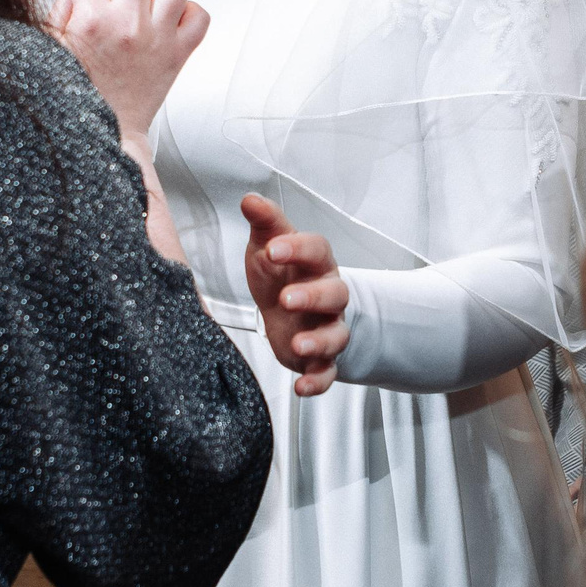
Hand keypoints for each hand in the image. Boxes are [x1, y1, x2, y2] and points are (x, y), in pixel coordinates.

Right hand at [52, 0, 208, 136]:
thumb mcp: (53, 46)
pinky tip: (169, 19)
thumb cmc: (78, 95)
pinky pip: (199, 17)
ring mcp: (158, 39)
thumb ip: (64, 6)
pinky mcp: (178, 54)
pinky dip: (188, 11)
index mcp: (92, 23)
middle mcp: (128, 26)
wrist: (105, 133)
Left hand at [241, 193, 350, 395]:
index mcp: (316, 264)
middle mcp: (329, 295)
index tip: (272, 249)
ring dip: (319, 341)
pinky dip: (318, 382)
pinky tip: (301, 388)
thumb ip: (264, 224)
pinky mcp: (321, 359)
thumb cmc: (280, 275)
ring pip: (336, 335)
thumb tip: (249, 198)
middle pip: (334, 294)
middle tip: (285, 300)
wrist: (290, 311)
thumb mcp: (269, 246)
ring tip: (297, 345)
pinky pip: (328, 373)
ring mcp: (327, 328)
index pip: (317, 249)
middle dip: (312, 297)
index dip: (298, 249)